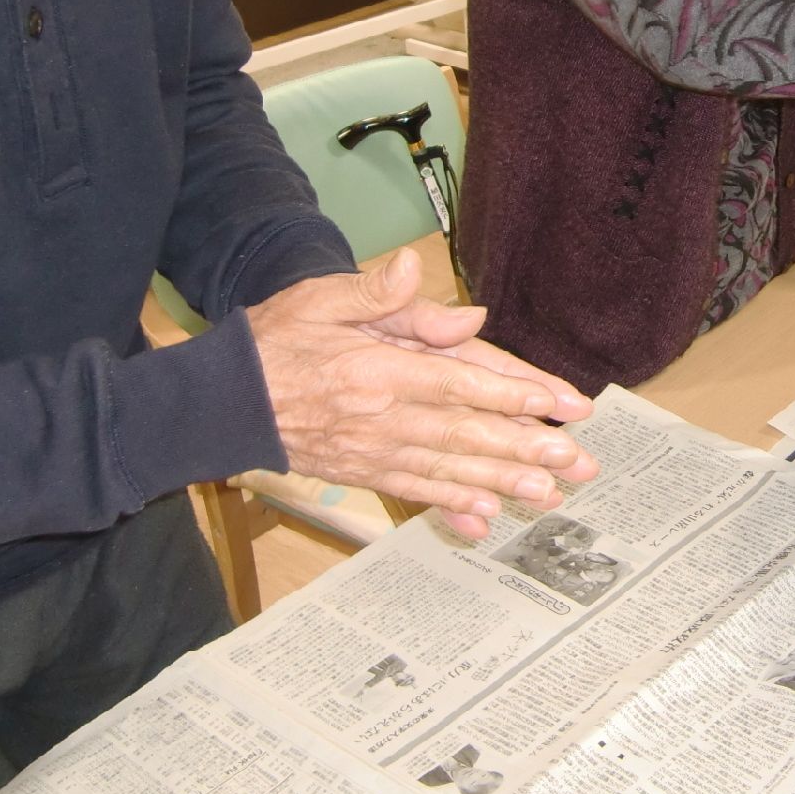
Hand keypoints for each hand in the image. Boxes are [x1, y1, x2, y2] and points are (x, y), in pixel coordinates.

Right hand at [249, 249, 600, 539]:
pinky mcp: (361, 473)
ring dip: (502, 482)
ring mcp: (371, 452)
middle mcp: (380, 418)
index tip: (559, 404)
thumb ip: (378, 292)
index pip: (458, 383)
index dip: (513, 394)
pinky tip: (485, 516)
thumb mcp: (321, 298)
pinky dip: (451, 504)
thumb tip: (427, 278)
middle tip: (576, 462)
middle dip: (526, 449)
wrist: (218, 403)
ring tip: (549, 494)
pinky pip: (413, 491)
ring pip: (448, 469)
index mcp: (377, 369)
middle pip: (466, 434)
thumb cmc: (274, 340)